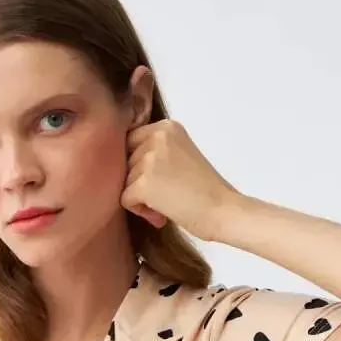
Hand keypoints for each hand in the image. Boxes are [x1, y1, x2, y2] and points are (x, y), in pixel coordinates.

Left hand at [120, 118, 239, 243]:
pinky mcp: (144, 183)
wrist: (223, 210)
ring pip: (122, 181)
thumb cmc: (204, 189)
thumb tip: (117, 161)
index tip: (161, 178)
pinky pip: (124, 199)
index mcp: (166, 127)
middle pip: (124, 161)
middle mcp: (157, 136)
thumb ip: (154, 151)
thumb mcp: (179, 155)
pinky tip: (161, 213)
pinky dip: (139, 210)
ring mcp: (150, 159)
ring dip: (140, 198)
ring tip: (166, 204)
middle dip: (138, 181)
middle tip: (165, 194)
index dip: (138, 164)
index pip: (130, 141)